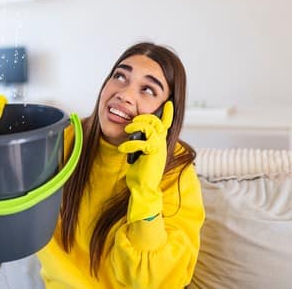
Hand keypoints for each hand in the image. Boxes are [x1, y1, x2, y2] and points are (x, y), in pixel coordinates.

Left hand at [118, 101, 173, 222]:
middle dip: (145, 117)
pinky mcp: (153, 155)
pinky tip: (123, 148)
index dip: (168, 114)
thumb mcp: (142, 155)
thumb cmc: (141, 173)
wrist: (143, 189)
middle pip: (158, 122)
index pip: (166, 125)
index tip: (168, 103)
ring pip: (151, 128)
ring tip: (128, 129)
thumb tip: (134, 133)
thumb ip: (142, 143)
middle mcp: (162, 144)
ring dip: (137, 125)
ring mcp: (158, 149)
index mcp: (160, 143)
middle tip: (134, 120)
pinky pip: (142, 142)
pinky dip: (130, 143)